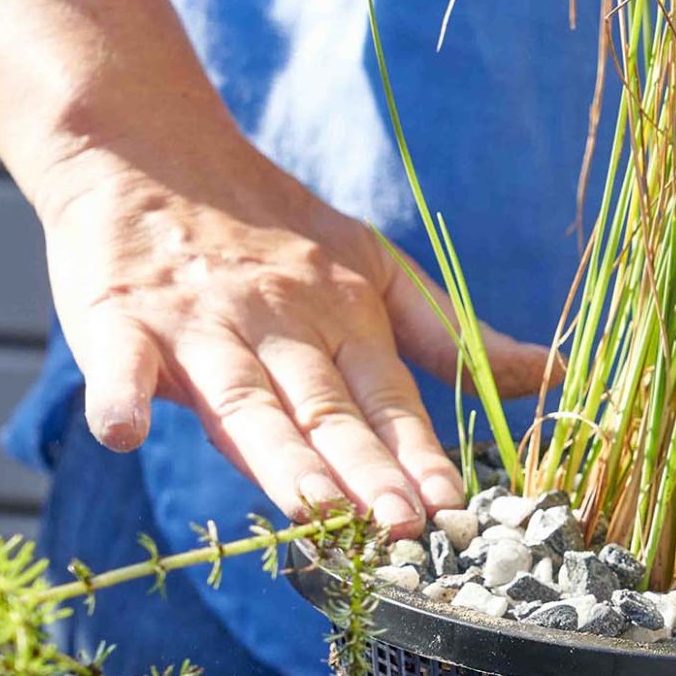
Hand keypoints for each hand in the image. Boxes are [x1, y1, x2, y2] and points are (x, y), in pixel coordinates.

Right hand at [0, 0, 551, 533]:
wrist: (148, 148)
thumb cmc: (273, 230)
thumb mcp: (375, 270)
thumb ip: (454, 339)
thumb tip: (558, 374)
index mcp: (343, 318)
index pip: (389, 398)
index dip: (421, 454)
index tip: (456, 509)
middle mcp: (278, 325)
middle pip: (324, 409)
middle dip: (365, 470)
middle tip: (402, 527)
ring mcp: (198, 325)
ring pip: (243, 399)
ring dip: (277, 455)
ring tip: (313, 511)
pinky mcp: (119, 317)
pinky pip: (117, 360)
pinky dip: (118, 394)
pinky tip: (125, 432)